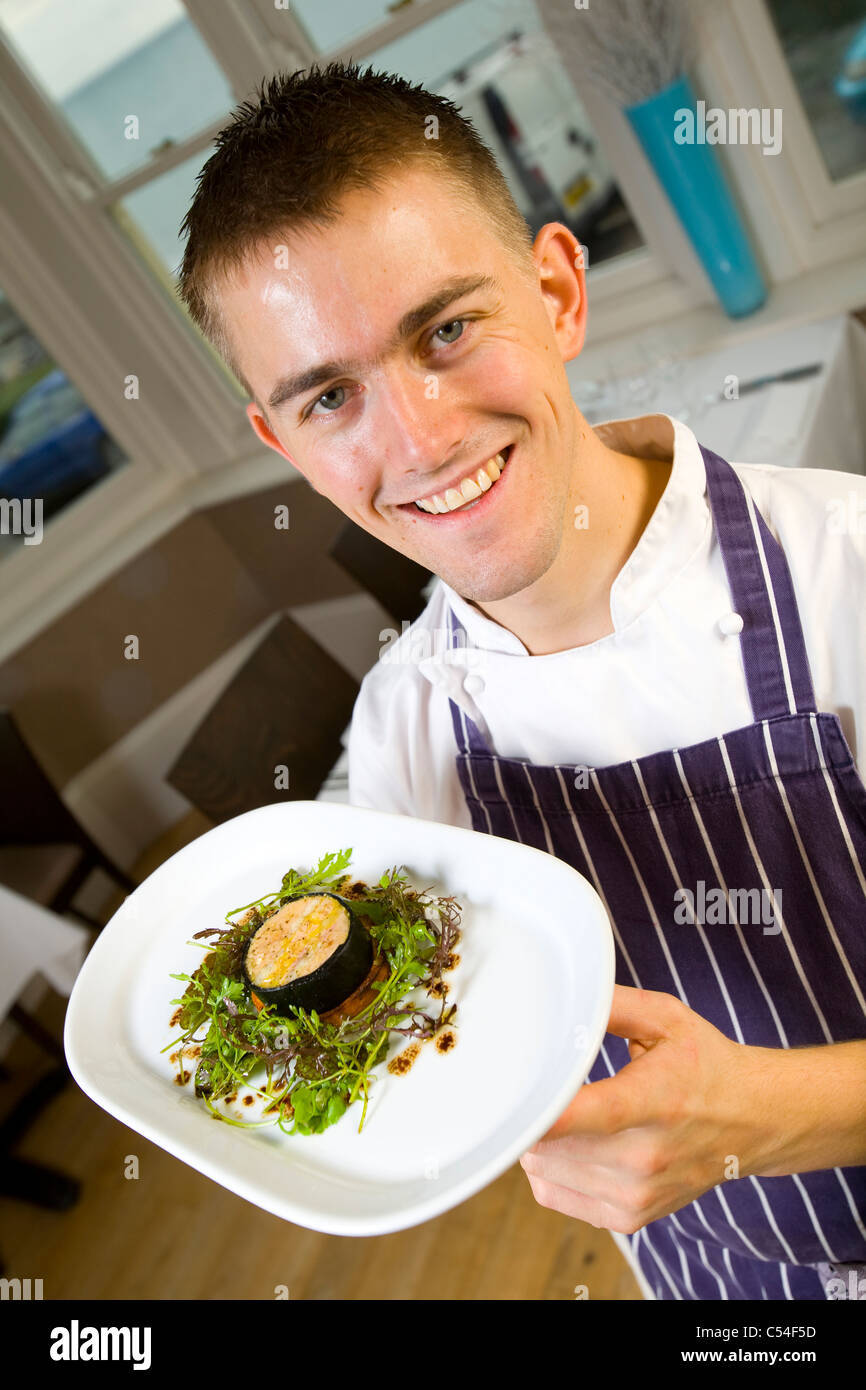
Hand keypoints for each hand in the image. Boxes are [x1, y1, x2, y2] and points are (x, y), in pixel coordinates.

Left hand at [519, 984, 774, 1233]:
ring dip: (538, 1141)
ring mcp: (637, 1195)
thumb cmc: (706, 1064)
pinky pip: (552, 1194)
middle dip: (532, 1114)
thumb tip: (565, 996)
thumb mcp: (667, 1019)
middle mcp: (646, 1157)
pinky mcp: (629, 1218)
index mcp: (655, 1101)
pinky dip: (549, 1168)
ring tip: (567, 1113)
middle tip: (542, 1086)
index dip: (541, 1112)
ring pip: (542, 1170)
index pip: (588, 1115)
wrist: (756, 1122)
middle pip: (548, 1145)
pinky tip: (571, 1144)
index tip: (508, 1099)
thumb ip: (612, 1004)